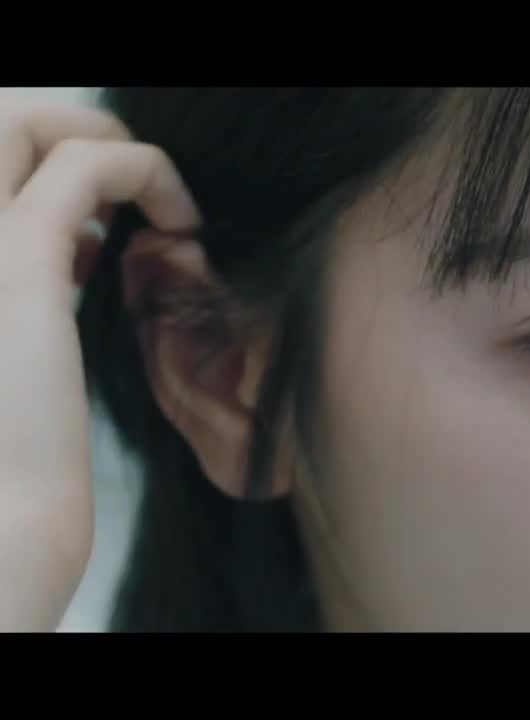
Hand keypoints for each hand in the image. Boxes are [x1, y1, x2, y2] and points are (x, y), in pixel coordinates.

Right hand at [0, 94, 199, 630]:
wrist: (3, 518)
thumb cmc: (18, 447)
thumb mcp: (16, 344)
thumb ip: (32, 284)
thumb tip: (79, 244)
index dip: (32, 165)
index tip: (94, 231)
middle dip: (65, 130)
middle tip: (130, 183)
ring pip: (18, 120)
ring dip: (98, 138)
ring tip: (160, 196)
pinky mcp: (13, 262)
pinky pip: (82, 169)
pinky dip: (143, 172)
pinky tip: (181, 222)